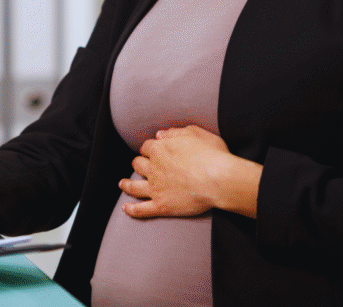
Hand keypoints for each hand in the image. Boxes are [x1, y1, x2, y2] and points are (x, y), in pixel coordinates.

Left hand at [119, 125, 260, 219]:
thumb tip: (160, 134)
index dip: (150, 148)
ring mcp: (156, 188)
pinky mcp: (162, 206)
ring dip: (127, 184)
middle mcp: (153, 168)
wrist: (219, 180)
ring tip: (123, 184)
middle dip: (139, 163)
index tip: (153, 151)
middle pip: (138, 164)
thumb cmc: (211, 155)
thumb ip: (174, 132)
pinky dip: (132, 210)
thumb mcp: (195, 133)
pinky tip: (125, 208)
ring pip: (134, 186)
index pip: (147, 147)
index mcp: (160, 149)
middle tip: (140, 166)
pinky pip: (141, 209)